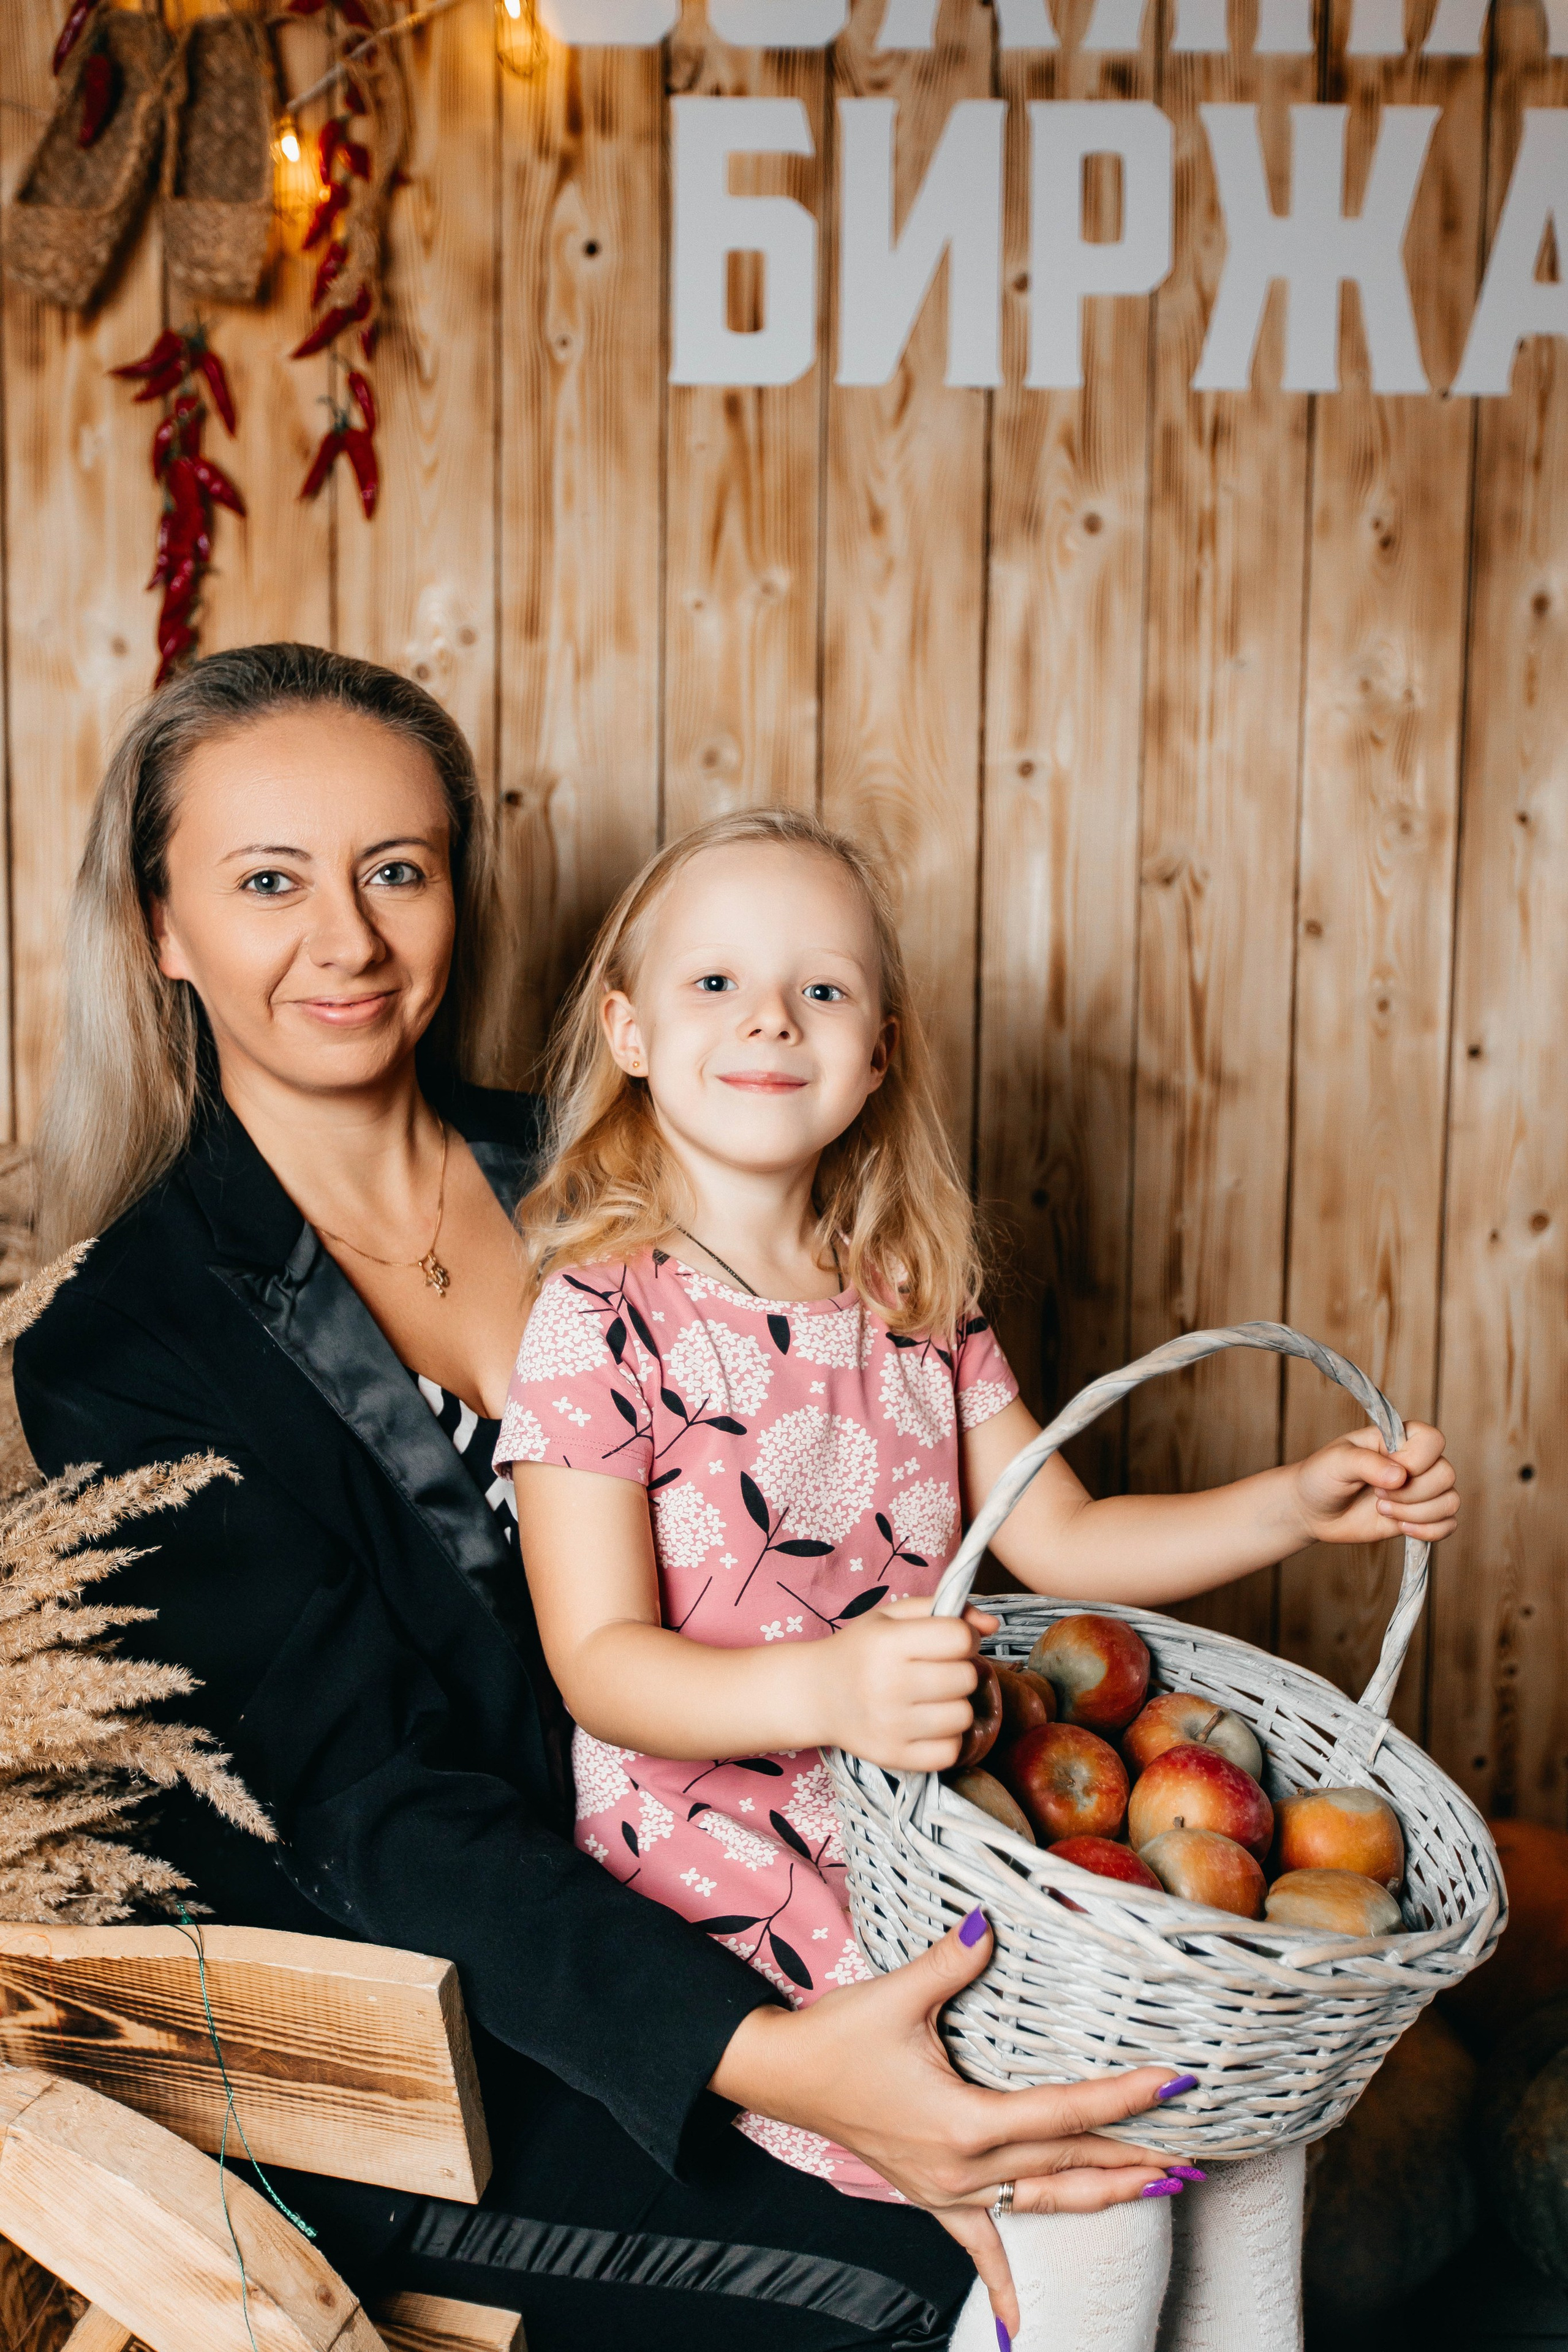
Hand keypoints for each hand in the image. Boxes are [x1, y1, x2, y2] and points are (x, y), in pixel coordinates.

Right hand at [711, 1910, 1180, 2340]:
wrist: (784, 2074)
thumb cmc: (840, 2035)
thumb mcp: (897, 1993)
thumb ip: (951, 1961)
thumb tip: (990, 1921)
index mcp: (965, 2121)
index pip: (1064, 2111)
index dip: (1123, 2097)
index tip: (1173, 2082)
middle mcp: (965, 2167)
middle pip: (1068, 2161)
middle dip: (1135, 2156)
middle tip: (1195, 2149)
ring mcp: (950, 2190)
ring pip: (1044, 2201)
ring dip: (1104, 2197)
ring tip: (1161, 2189)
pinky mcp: (933, 2196)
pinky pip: (978, 2247)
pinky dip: (1003, 2284)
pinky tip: (1019, 2327)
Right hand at [808, 1596, 997, 1770]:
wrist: (816, 1694)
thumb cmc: (860, 1649)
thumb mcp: (893, 1616)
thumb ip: (944, 1609)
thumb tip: (992, 1625)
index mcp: (887, 1643)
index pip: (960, 1638)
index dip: (965, 1636)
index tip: (951, 1641)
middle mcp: (888, 1685)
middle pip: (966, 1678)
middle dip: (961, 1670)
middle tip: (939, 1669)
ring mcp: (891, 1725)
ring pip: (964, 1716)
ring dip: (956, 1704)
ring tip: (934, 1697)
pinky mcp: (894, 1757)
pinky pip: (951, 1751)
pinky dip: (948, 1738)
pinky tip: (929, 1724)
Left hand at [1293, 1421, 1458, 1547]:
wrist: (1312, 1510)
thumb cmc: (1322, 1476)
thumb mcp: (1337, 1462)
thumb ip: (1366, 1463)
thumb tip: (1399, 1476)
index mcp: (1400, 1438)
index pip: (1433, 1441)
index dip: (1413, 1462)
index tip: (1383, 1473)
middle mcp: (1417, 1462)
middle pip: (1446, 1475)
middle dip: (1410, 1493)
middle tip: (1377, 1496)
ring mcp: (1420, 1490)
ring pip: (1450, 1501)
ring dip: (1416, 1513)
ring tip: (1382, 1510)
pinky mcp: (1420, 1516)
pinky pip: (1448, 1524)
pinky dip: (1430, 1531)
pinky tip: (1401, 1528)